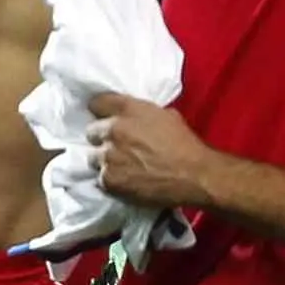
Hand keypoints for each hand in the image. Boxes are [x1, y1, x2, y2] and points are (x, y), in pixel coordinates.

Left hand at [89, 93, 216, 210]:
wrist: (194, 175)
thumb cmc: (186, 145)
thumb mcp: (167, 116)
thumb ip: (142, 114)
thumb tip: (133, 118)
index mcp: (129, 109)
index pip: (97, 103)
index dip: (101, 111)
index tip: (105, 117)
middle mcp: (113, 130)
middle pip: (91, 131)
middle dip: (102, 138)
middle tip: (117, 146)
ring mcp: (108, 156)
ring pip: (94, 157)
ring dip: (106, 161)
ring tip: (123, 167)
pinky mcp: (108, 180)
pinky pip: (101, 178)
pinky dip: (112, 180)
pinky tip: (128, 181)